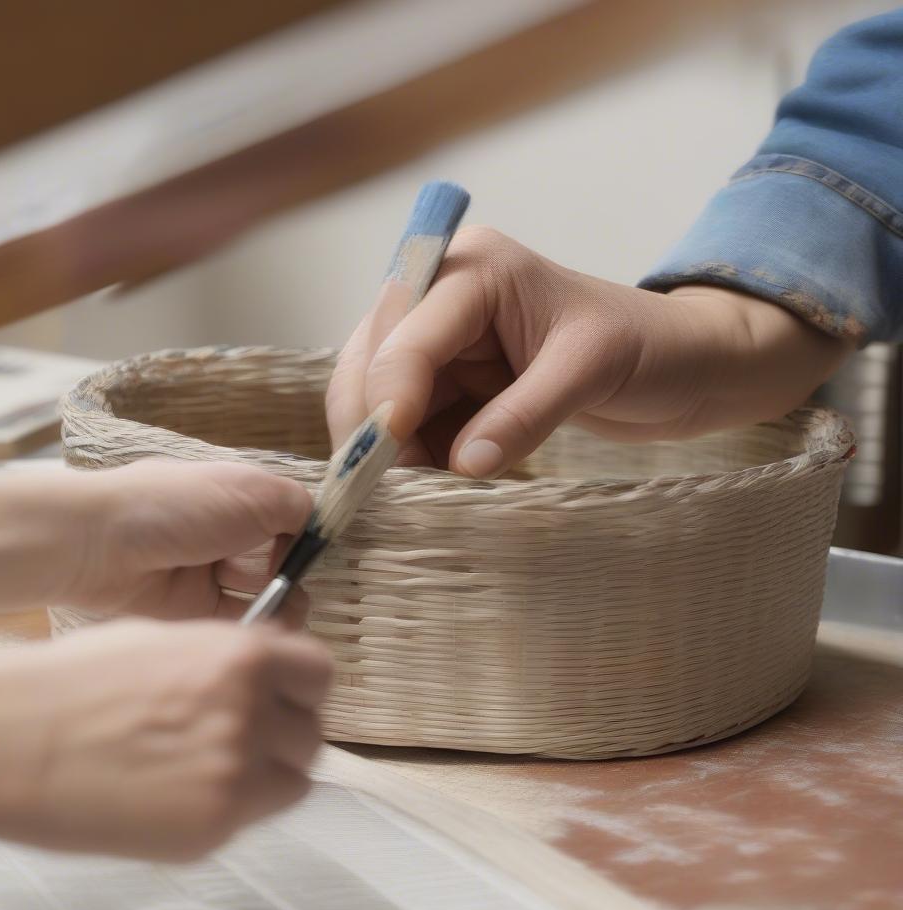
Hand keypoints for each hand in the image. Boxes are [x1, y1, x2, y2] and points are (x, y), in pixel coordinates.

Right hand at [0, 618, 332, 860]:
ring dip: (268, 776)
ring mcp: (236, 775)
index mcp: (243, 656)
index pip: (320, 674)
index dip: (302, 687)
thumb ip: (227, 656)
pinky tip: (181, 796)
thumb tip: (267, 668)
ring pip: (294, 782)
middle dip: (284, 735)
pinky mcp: (212, 828)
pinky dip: (232, 809)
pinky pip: (251, 819)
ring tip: (213, 771)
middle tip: (243, 740)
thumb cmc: (73, 680)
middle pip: (311, 733)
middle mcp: (253, 713)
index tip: (284, 697)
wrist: (8, 741)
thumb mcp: (164, 639)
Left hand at [66, 460, 312, 619]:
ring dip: (284, 599)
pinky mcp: (194, 611)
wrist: (102, 546)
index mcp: (236, 495)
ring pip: (262, 591)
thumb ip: (298, 507)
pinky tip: (273, 625)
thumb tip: (319, 529)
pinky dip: (260, 623)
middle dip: (295, 570)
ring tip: (289, 605)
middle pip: (278, 556)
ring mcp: (209, 572)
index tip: (321, 549)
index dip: (307, 532)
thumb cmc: (179, 505)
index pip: (287, 515)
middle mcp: (224, 532)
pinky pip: (239, 620)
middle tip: (299, 580)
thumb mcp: (254, 491)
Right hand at [326, 227, 853, 475]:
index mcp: (475, 270)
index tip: (383, 459)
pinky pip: (412, 424)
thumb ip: (523, 416)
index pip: (408, 332)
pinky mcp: (456, 386)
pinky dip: (411, 457)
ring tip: (402, 494)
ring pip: (381, 396)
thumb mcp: (590, 371)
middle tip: (371, 487)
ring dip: (384, 446)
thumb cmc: (651, 348)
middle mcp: (445, 297)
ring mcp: (446, 344)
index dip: (388, 395)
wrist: (685, 368)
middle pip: (373, 359)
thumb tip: (461, 466)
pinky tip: (425, 485)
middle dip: (368, 422)